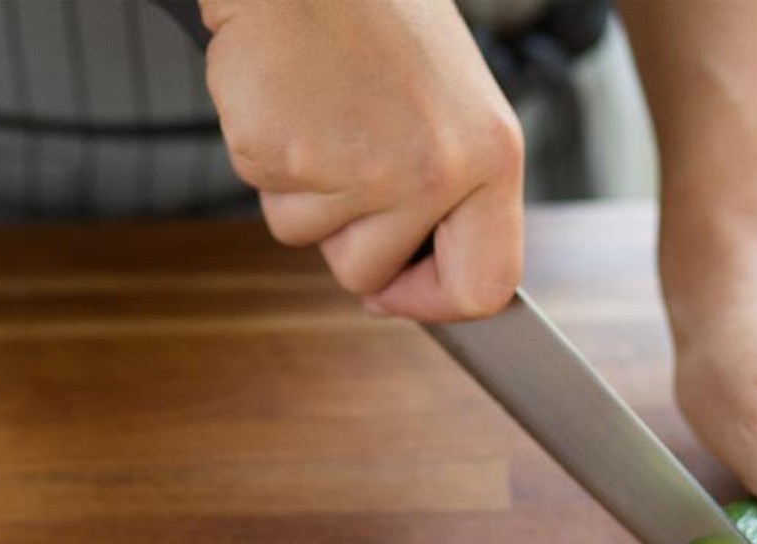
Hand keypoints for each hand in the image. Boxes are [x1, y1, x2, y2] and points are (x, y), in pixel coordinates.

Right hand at [199, 0, 523, 320]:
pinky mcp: (288, 160)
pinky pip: (267, 197)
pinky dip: (268, 158)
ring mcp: (358, 170)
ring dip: (302, 190)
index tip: (398, 292)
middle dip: (344, 234)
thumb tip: (394, 290)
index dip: (432, 301)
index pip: (485, 284)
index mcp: (490, 156)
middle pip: (370, 273)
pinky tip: (289, 101)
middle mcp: (433, 171)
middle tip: (347, 151)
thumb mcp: (448, 108)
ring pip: (308, 238)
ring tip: (321, 113)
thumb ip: (444, 196)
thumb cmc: (375, 20)